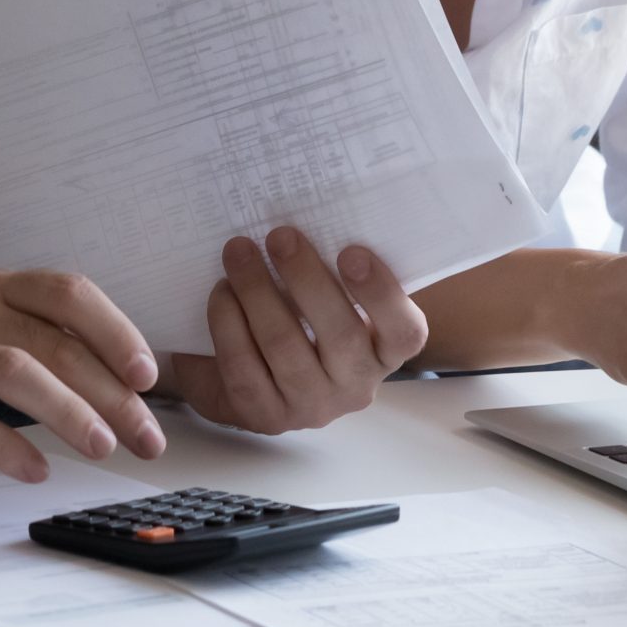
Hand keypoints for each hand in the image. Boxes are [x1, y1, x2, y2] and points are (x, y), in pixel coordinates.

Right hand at [0, 269, 167, 482]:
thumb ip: (25, 336)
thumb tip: (101, 374)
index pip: (68, 294)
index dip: (115, 330)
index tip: (148, 374)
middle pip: (55, 343)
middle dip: (111, 393)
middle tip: (146, 436)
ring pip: (15, 369)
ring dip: (67, 410)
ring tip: (102, 449)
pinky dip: (2, 445)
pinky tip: (31, 471)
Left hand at [171, 228, 430, 434]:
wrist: (252, 380)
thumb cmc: (302, 321)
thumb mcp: (329, 299)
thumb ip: (332, 269)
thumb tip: (311, 210)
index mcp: (385, 351)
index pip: (405, 332)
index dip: (382, 294)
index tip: (351, 252)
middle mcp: (356, 385)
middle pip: (339, 335)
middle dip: (305, 279)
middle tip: (278, 235)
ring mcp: (310, 407)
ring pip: (285, 347)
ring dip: (257, 292)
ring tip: (238, 252)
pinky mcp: (264, 416)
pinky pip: (244, 366)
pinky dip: (228, 323)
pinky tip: (221, 292)